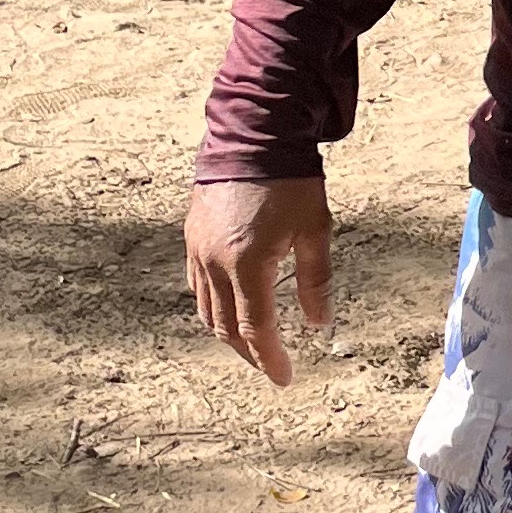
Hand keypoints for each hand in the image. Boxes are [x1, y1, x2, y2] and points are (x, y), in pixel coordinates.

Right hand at [185, 174, 332, 384]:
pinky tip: (229, 308)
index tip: (284, 379)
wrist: (252, 133)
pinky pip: (196, 284)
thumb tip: (320, 324)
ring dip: (228, 333)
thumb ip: (316, 281)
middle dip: (249, 353)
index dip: (270, 359)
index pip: (256, 329)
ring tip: (251, 344)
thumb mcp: (314, 229)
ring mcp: (198, 250)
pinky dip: (212, 306)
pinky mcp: (190, 236)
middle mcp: (215, 263)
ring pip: (207, 309)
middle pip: (226, 327)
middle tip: (270, 365)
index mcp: (248, 265)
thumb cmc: (290, 179)